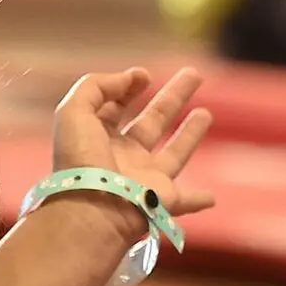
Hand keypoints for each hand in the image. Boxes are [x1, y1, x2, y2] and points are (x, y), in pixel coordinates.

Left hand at [45, 66, 216, 247]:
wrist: (92, 210)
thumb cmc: (80, 161)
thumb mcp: (74, 111)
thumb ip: (97, 86)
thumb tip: (134, 77)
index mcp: (98, 138)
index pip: (114, 108)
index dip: (127, 88)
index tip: (144, 76)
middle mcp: (124, 157)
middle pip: (152, 121)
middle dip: (172, 98)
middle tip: (194, 75)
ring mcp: (146, 179)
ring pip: (174, 153)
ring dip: (190, 134)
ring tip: (206, 113)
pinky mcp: (164, 200)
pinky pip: (186, 201)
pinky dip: (199, 200)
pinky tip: (212, 197)